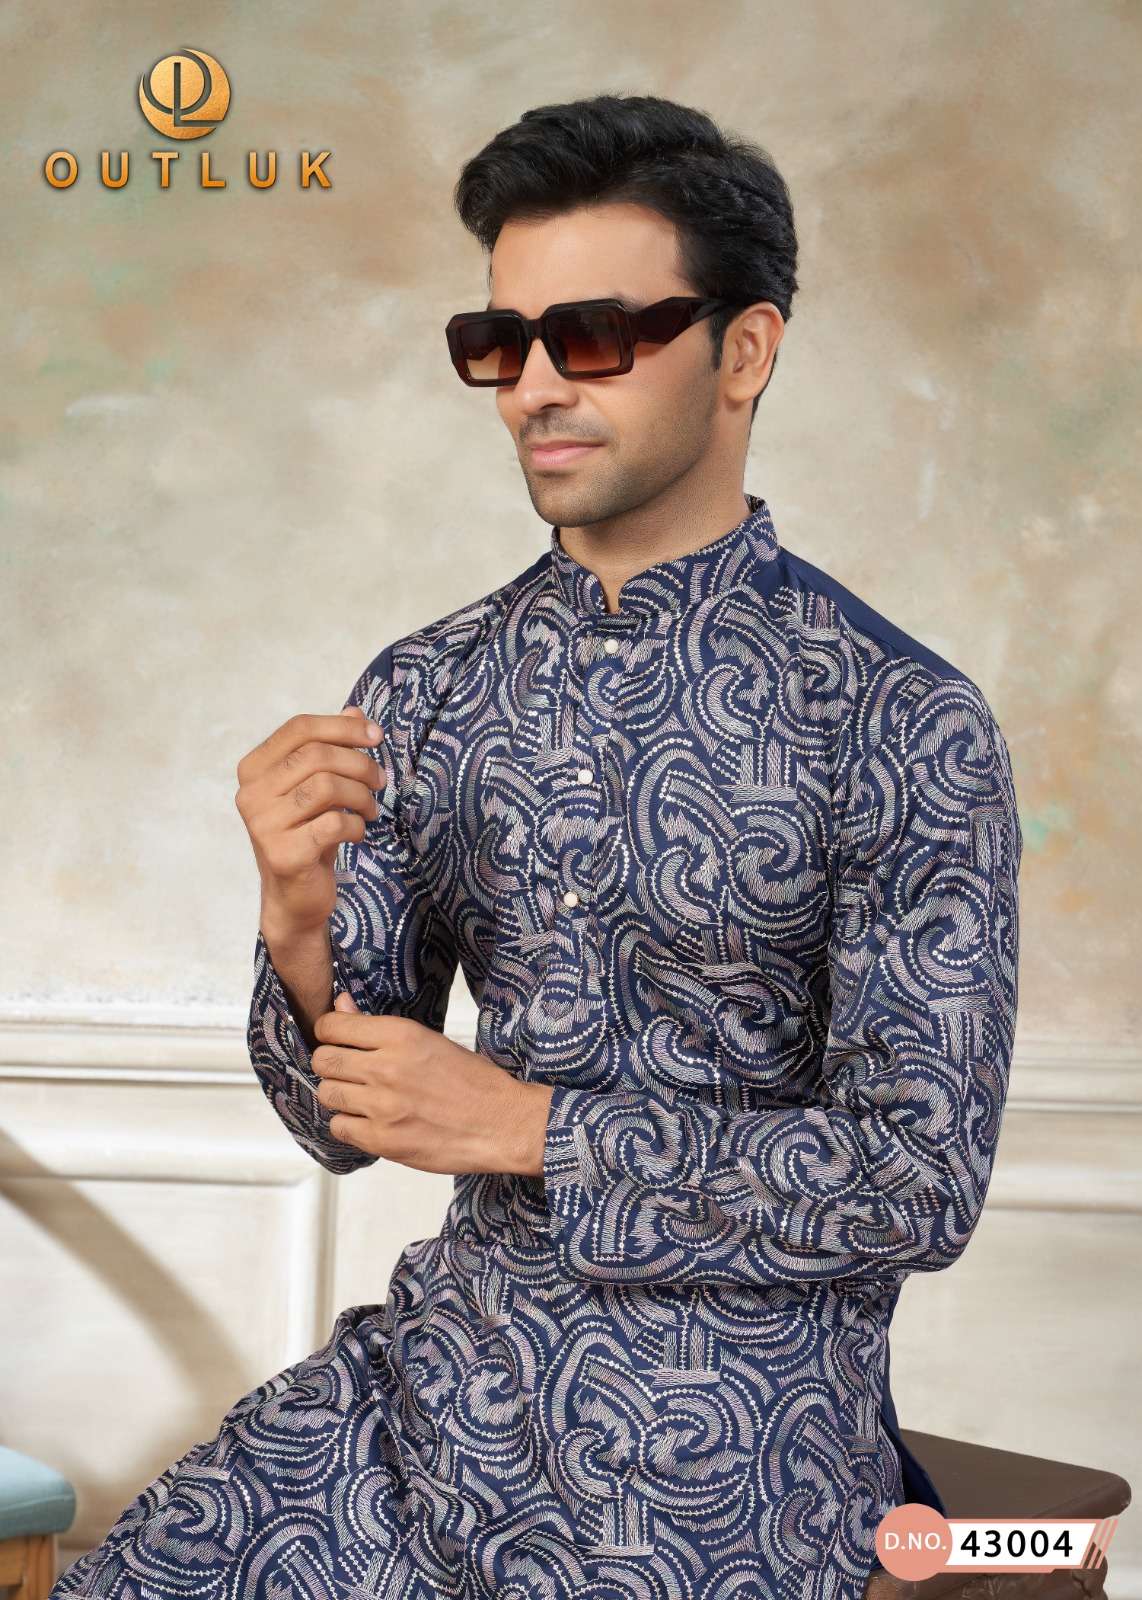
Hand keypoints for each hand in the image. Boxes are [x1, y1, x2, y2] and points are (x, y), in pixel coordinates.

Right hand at [234, 705, 388, 938]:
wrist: (294, 897)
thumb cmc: (307, 834)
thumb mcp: (317, 787)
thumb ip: (330, 748)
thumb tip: (356, 712)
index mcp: (253, 769)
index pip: (299, 728)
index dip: (342, 727)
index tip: (376, 736)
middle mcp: (250, 794)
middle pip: (317, 756)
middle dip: (360, 764)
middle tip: (380, 781)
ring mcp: (263, 825)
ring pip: (327, 787)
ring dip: (361, 796)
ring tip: (370, 809)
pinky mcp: (284, 854)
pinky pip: (334, 824)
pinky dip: (356, 826)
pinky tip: (357, 833)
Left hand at [311, 989, 554, 1176]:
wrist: (501, 1124)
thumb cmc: (472, 1081)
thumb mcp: (428, 1040)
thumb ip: (378, 1026)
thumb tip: (341, 1004)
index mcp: (401, 1035)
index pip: (332, 1026)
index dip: (330, 1032)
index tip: (338, 1039)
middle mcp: (386, 1068)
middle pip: (323, 1060)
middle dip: (330, 1063)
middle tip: (348, 1070)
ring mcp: (382, 1107)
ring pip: (327, 1093)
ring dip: (339, 1094)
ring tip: (361, 1097)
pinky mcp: (382, 1140)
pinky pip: (339, 1128)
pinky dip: (350, 1124)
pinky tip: (370, 1120)